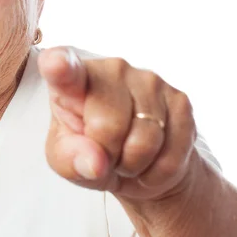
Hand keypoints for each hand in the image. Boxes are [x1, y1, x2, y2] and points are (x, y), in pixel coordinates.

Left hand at [37, 47, 198, 200]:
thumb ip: (70, 159)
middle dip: (107, 155)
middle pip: (108, 125)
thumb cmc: (89, 152)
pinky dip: (158, 172)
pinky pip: (171, 154)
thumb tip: (96, 162)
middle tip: (105, 155)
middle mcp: (112, 68)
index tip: (56, 64)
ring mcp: (149, 80)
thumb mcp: (65, 160)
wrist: (138, 163)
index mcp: (73, 77)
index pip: (64, 66)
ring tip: (127, 157)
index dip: (60, 66)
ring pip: (144, 142)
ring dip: (134, 165)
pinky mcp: (180, 99)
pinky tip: (151, 160)